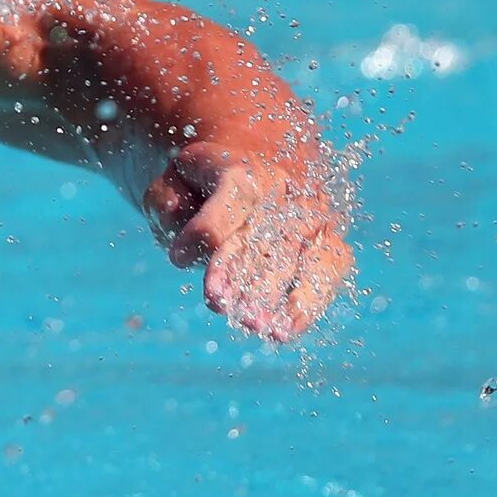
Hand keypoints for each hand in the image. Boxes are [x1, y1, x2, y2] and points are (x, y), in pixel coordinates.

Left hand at [145, 130, 353, 342]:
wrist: (258, 166)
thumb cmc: (205, 180)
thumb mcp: (174, 178)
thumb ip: (167, 195)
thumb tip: (172, 214)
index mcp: (246, 169)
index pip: (231, 198)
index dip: (206, 228)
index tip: (178, 256)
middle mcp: (288, 193)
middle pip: (266, 236)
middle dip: (241, 273)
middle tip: (217, 302)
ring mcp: (314, 218)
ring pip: (302, 257)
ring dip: (278, 295)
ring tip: (256, 326)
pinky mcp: (329, 243)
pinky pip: (327, 272)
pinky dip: (308, 304)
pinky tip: (285, 330)